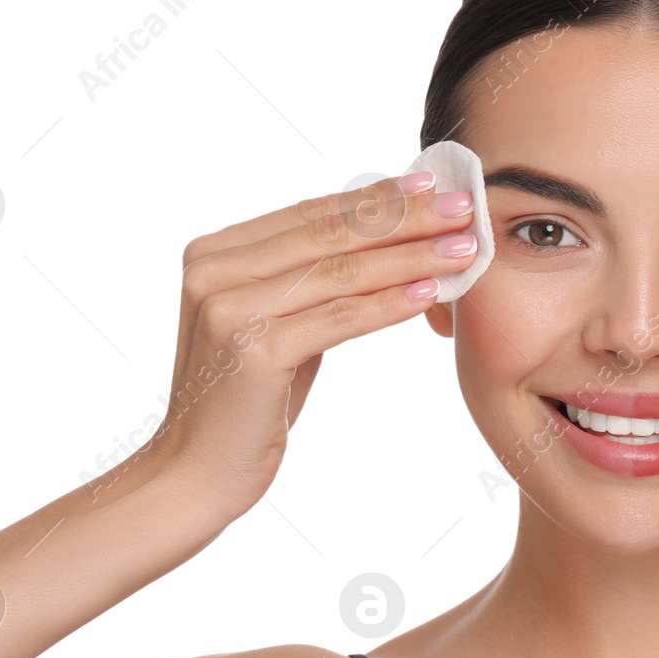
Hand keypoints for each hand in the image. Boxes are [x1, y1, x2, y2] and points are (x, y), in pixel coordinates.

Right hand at [136, 171, 477, 519]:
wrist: (195, 474)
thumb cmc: (247, 402)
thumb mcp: (277, 326)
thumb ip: (311, 281)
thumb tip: (383, 234)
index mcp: (215, 253)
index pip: (312, 213)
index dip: (376, 197)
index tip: (431, 184)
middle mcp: (214, 270)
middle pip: (330, 233)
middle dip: (405, 218)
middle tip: (463, 206)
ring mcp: (230, 308)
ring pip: (340, 272)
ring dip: (410, 257)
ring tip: (463, 248)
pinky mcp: (253, 350)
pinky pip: (339, 318)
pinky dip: (390, 304)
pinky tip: (431, 293)